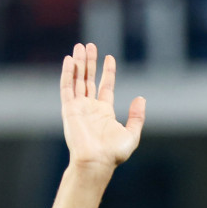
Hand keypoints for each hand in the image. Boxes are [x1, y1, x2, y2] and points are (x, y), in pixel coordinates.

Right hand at [60, 43, 144, 172]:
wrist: (96, 162)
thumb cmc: (113, 153)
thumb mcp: (132, 134)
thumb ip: (137, 117)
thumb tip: (140, 98)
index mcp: (104, 112)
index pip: (105, 86)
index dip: (107, 72)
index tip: (109, 57)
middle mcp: (90, 108)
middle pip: (88, 79)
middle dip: (89, 62)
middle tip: (89, 45)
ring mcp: (78, 107)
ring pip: (77, 80)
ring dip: (78, 63)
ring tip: (80, 47)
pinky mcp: (69, 109)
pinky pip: (66, 88)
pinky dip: (67, 73)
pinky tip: (69, 60)